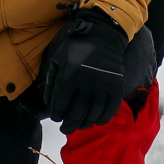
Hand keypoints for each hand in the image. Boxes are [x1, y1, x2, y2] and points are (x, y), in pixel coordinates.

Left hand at [41, 8, 127, 133]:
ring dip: (84, 124)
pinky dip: (102, 119)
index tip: (57, 117)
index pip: (60, 106)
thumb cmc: (75, 47)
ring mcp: (103, 87)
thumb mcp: (57, 59)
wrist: (102, 35)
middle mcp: (86, 85)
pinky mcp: (115, 87)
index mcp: (69, 78)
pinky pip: (109, 111)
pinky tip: (96, 121)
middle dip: (68, 125)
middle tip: (65, 129)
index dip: (57, 115)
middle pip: (75, 115)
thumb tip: (48, 102)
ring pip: (92, 116)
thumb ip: (51, 81)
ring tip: (79, 125)